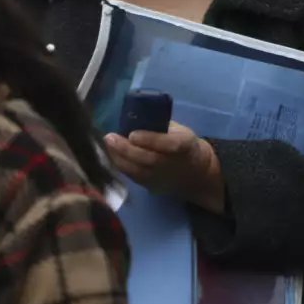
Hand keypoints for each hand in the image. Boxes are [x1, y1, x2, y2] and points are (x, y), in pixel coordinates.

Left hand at [105, 122, 225, 213]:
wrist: (196, 173)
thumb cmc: (186, 145)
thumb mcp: (182, 131)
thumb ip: (161, 126)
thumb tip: (137, 117)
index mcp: (185, 146)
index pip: (168, 144)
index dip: (149, 140)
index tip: (132, 133)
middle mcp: (172, 164)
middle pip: (148, 159)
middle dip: (126, 148)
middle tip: (110, 137)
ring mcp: (161, 178)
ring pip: (136, 170)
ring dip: (119, 157)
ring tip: (108, 144)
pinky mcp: (151, 186)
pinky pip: (132, 176)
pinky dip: (120, 165)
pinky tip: (113, 154)